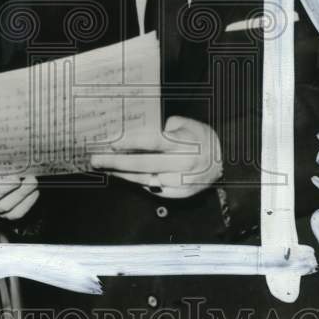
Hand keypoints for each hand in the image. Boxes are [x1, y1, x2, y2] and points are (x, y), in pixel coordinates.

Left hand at [89, 116, 221, 198]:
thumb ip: (163, 129)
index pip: (151, 142)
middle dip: (115, 162)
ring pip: (143, 179)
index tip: (111, 143)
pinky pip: (151, 188)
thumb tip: (134, 132)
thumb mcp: (185, 125)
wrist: (222, 162)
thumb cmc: (200, 138)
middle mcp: (181, 164)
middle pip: (142, 164)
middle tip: (96, 159)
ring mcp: (179, 182)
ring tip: (104, 168)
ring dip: (120, 174)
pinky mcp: (178, 194)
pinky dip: (135, 182)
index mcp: (182, 144)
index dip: (129, 143)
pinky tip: (121, 176)